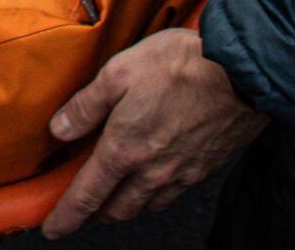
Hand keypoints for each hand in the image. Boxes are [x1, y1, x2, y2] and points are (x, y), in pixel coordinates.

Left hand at [39, 28, 266, 237]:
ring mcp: (180, 173)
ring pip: (145, 206)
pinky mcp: (204, 169)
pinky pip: (172, 195)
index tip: (53, 228)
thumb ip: (85, 106)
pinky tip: (152, 182)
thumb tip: (59, 129)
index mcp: (124, 149)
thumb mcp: (118, 72)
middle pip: (116, 209)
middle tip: (82, 208)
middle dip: (95, 214)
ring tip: (114, 196)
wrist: (241, 73)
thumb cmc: (179, 66)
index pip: (87, 195)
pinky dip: (154, 197)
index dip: (67, 216)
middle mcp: (151, 171)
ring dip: (125, 207)